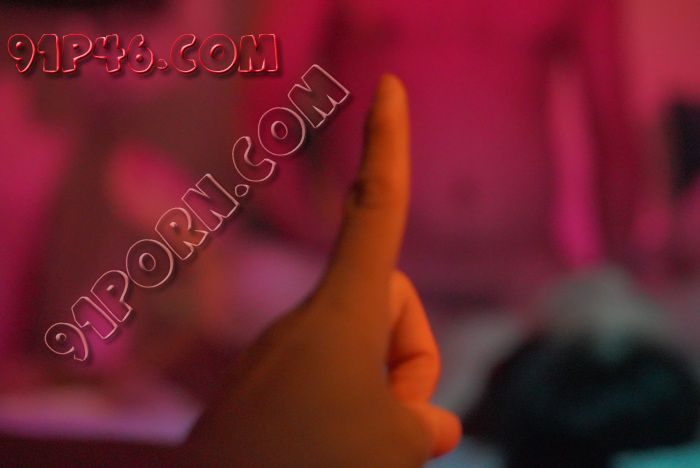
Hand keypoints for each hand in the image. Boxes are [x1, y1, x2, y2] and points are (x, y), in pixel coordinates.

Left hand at [186, 75, 461, 466]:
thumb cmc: (313, 460)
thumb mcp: (394, 444)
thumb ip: (422, 423)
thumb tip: (433, 427)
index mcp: (346, 307)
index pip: (378, 207)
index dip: (390, 144)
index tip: (387, 88)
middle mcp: (311, 315)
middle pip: (393, 307)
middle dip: (410, 360)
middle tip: (395, 417)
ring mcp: (286, 348)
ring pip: (364, 354)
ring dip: (380, 396)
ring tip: (357, 442)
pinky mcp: (268, 382)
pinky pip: (330, 380)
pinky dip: (348, 411)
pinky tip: (333, 446)